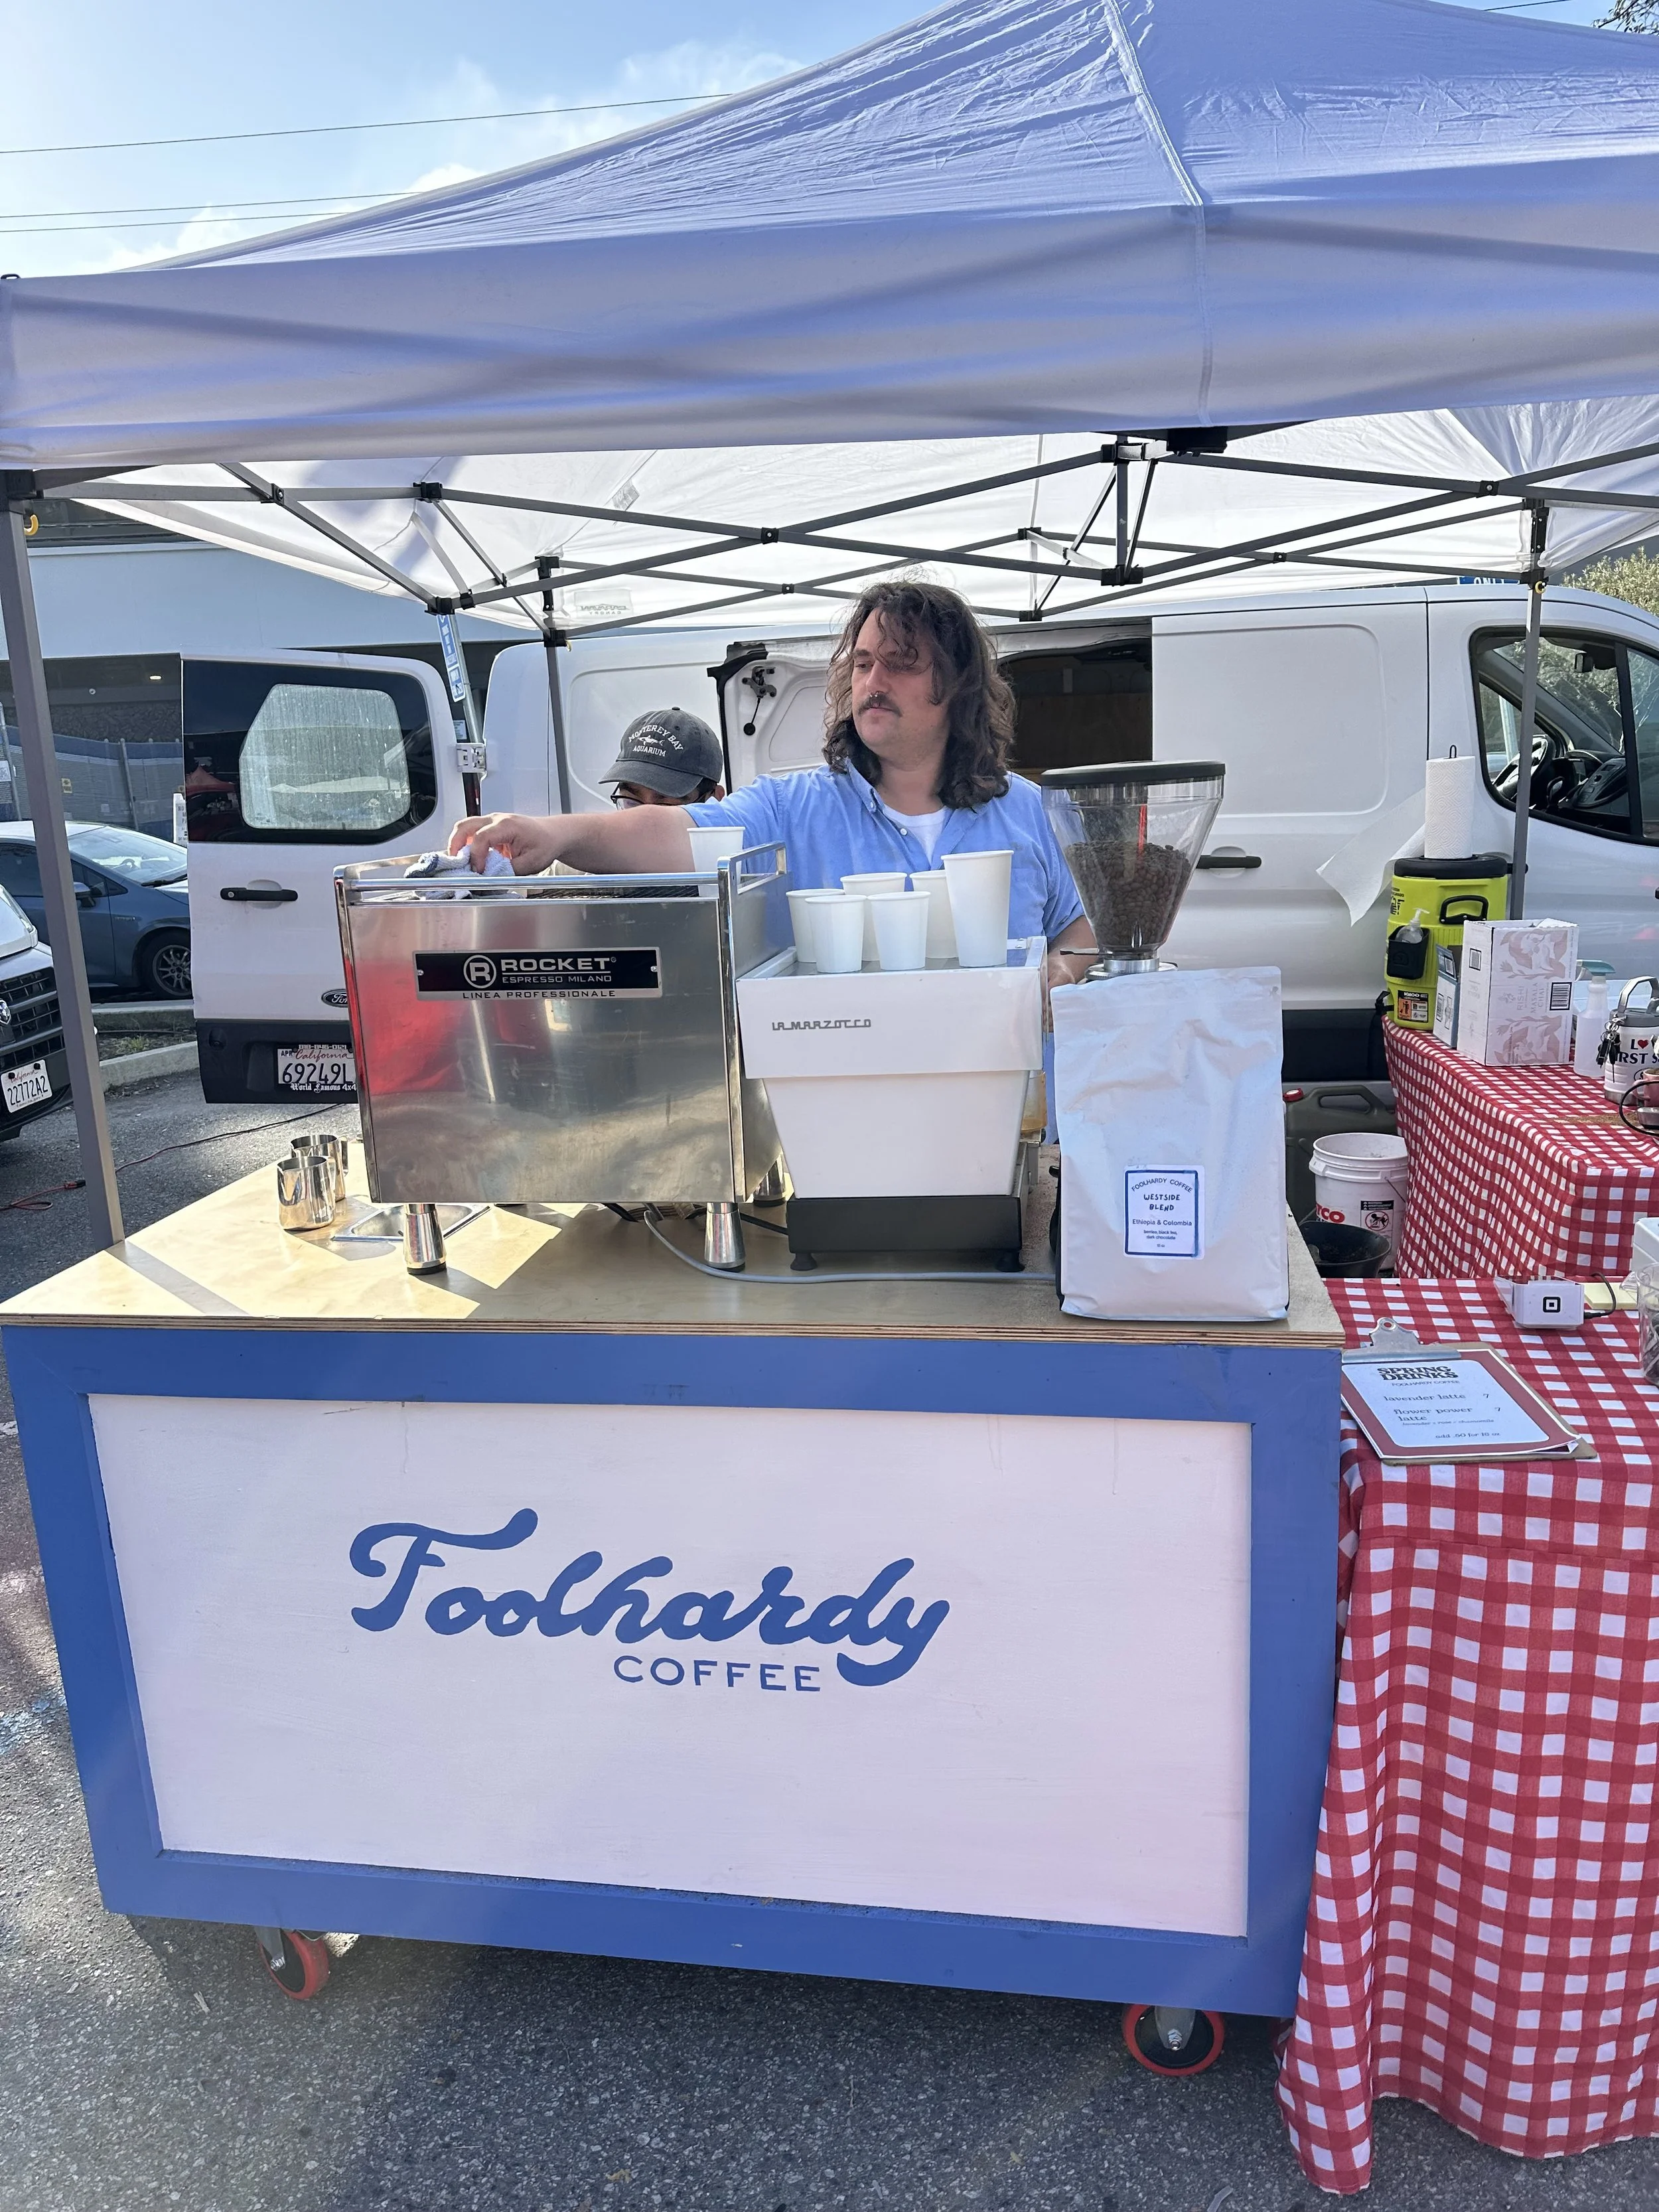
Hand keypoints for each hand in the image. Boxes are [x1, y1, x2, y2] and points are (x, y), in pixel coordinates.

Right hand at [446, 812, 560, 873]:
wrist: (554, 834)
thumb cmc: (546, 843)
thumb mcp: (531, 863)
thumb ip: (509, 871)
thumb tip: (490, 877)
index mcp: (508, 825)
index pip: (481, 837)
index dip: (476, 856)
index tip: (478, 870)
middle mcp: (497, 819)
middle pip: (465, 826)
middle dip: (455, 845)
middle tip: (455, 863)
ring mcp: (492, 821)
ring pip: (465, 826)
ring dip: (458, 843)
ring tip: (460, 861)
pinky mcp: (491, 827)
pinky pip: (472, 831)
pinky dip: (466, 843)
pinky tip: (470, 857)